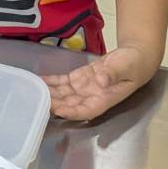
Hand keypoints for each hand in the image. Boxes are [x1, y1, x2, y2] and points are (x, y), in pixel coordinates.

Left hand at [43, 44, 157, 121]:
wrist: (135, 56)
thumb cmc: (134, 64)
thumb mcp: (126, 67)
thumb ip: (113, 74)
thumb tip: (101, 81)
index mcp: (105, 98)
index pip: (86, 110)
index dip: (72, 112)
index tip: (58, 109)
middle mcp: (92, 96)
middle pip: (71, 104)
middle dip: (54, 103)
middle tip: (37, 99)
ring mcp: (85, 88)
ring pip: (64, 94)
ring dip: (49, 93)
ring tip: (32, 89)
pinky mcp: (80, 78)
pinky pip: (63, 82)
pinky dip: (51, 82)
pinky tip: (39, 80)